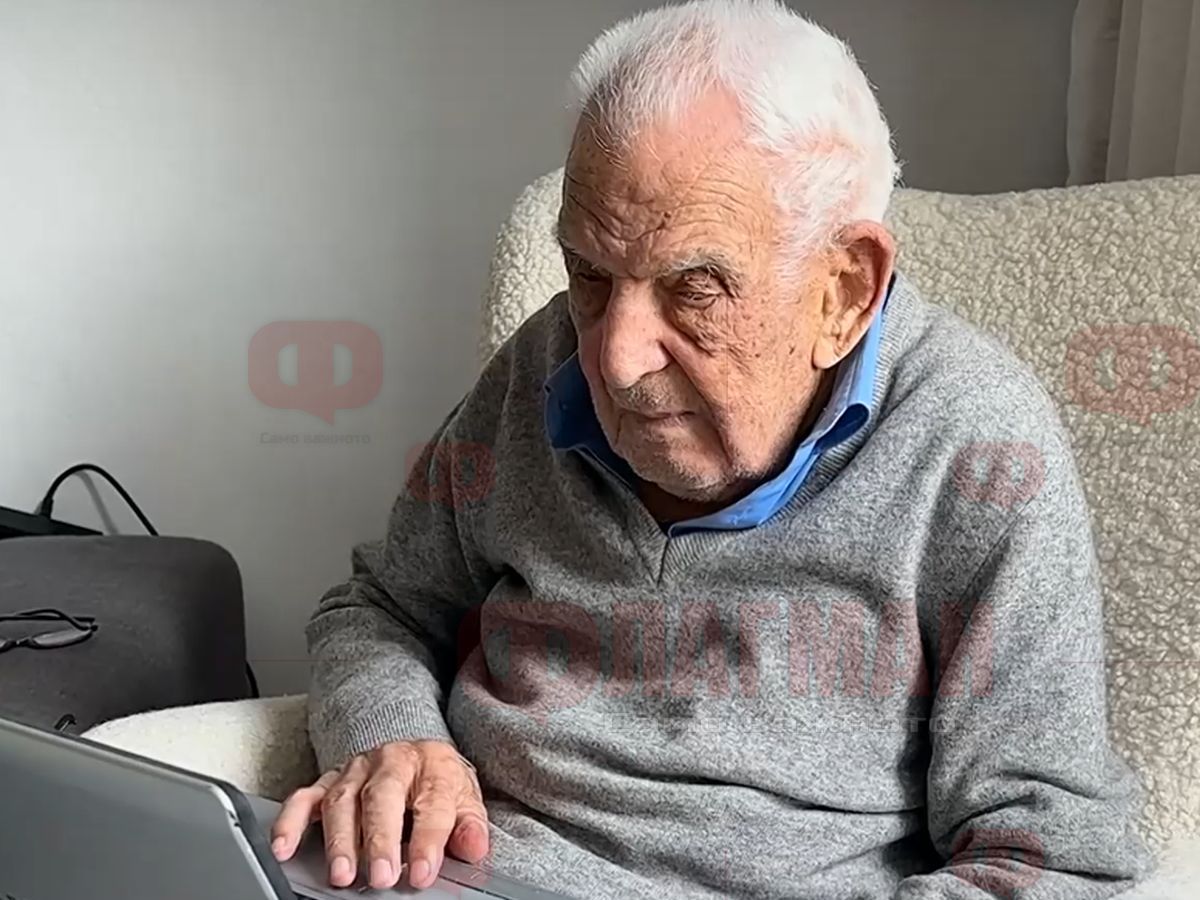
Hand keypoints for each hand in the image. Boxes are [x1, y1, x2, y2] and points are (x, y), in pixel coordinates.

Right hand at [270, 740, 489, 889]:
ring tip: (341, 874)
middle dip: (379, 839)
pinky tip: (284, 847)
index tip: (423, 872)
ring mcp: (358, 769)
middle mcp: (393, 762)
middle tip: (380, 876)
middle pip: (383, 797)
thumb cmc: (439, 784)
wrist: (416, 751)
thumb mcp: (465, 800)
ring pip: (343, 799)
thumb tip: (473, 847)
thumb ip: (469, 826)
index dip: (428, 840)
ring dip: (339, 839)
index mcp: (433, 766)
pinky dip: (291, 821)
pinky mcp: (330, 778)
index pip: (432, 803)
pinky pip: (305, 796)